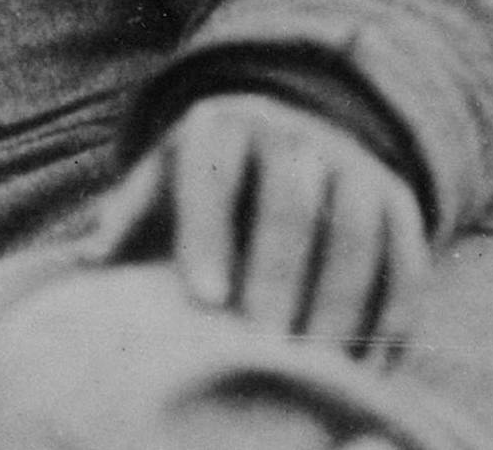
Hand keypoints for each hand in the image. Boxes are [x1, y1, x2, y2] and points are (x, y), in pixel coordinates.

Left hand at [87, 93, 428, 353]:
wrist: (286, 131)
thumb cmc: (205, 178)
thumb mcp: (163, 179)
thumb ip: (128, 216)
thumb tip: (86, 261)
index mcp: (220, 126)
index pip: (211, 174)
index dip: (208, 233)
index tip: (204, 298)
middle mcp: (290, 134)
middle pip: (290, 202)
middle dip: (278, 273)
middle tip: (263, 341)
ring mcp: (350, 161)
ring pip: (354, 230)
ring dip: (339, 299)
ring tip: (314, 362)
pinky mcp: (397, 197)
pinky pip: (406, 255)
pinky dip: (393, 313)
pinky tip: (368, 364)